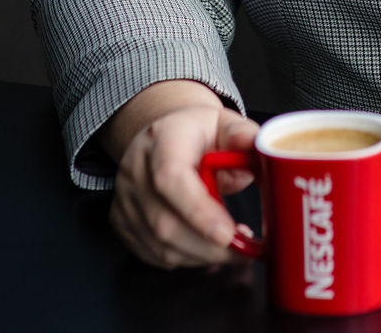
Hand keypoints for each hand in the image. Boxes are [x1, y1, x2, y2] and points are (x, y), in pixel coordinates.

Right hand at [108, 87, 258, 268]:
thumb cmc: (197, 132)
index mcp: (163, 139)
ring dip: (201, 255)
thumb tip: (257, 146)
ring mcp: (126, 199)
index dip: (198, 211)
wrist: (165, 136)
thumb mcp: (223, 122)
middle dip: (208, 245)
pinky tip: (209, 248)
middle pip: (164, 221)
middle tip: (243, 249)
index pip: (171, 178)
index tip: (227, 233)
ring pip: (159, 245)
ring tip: (233, 247)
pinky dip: (187, 259)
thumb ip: (242, 134)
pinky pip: (154, 254)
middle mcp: (136, 170)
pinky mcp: (123, 223)